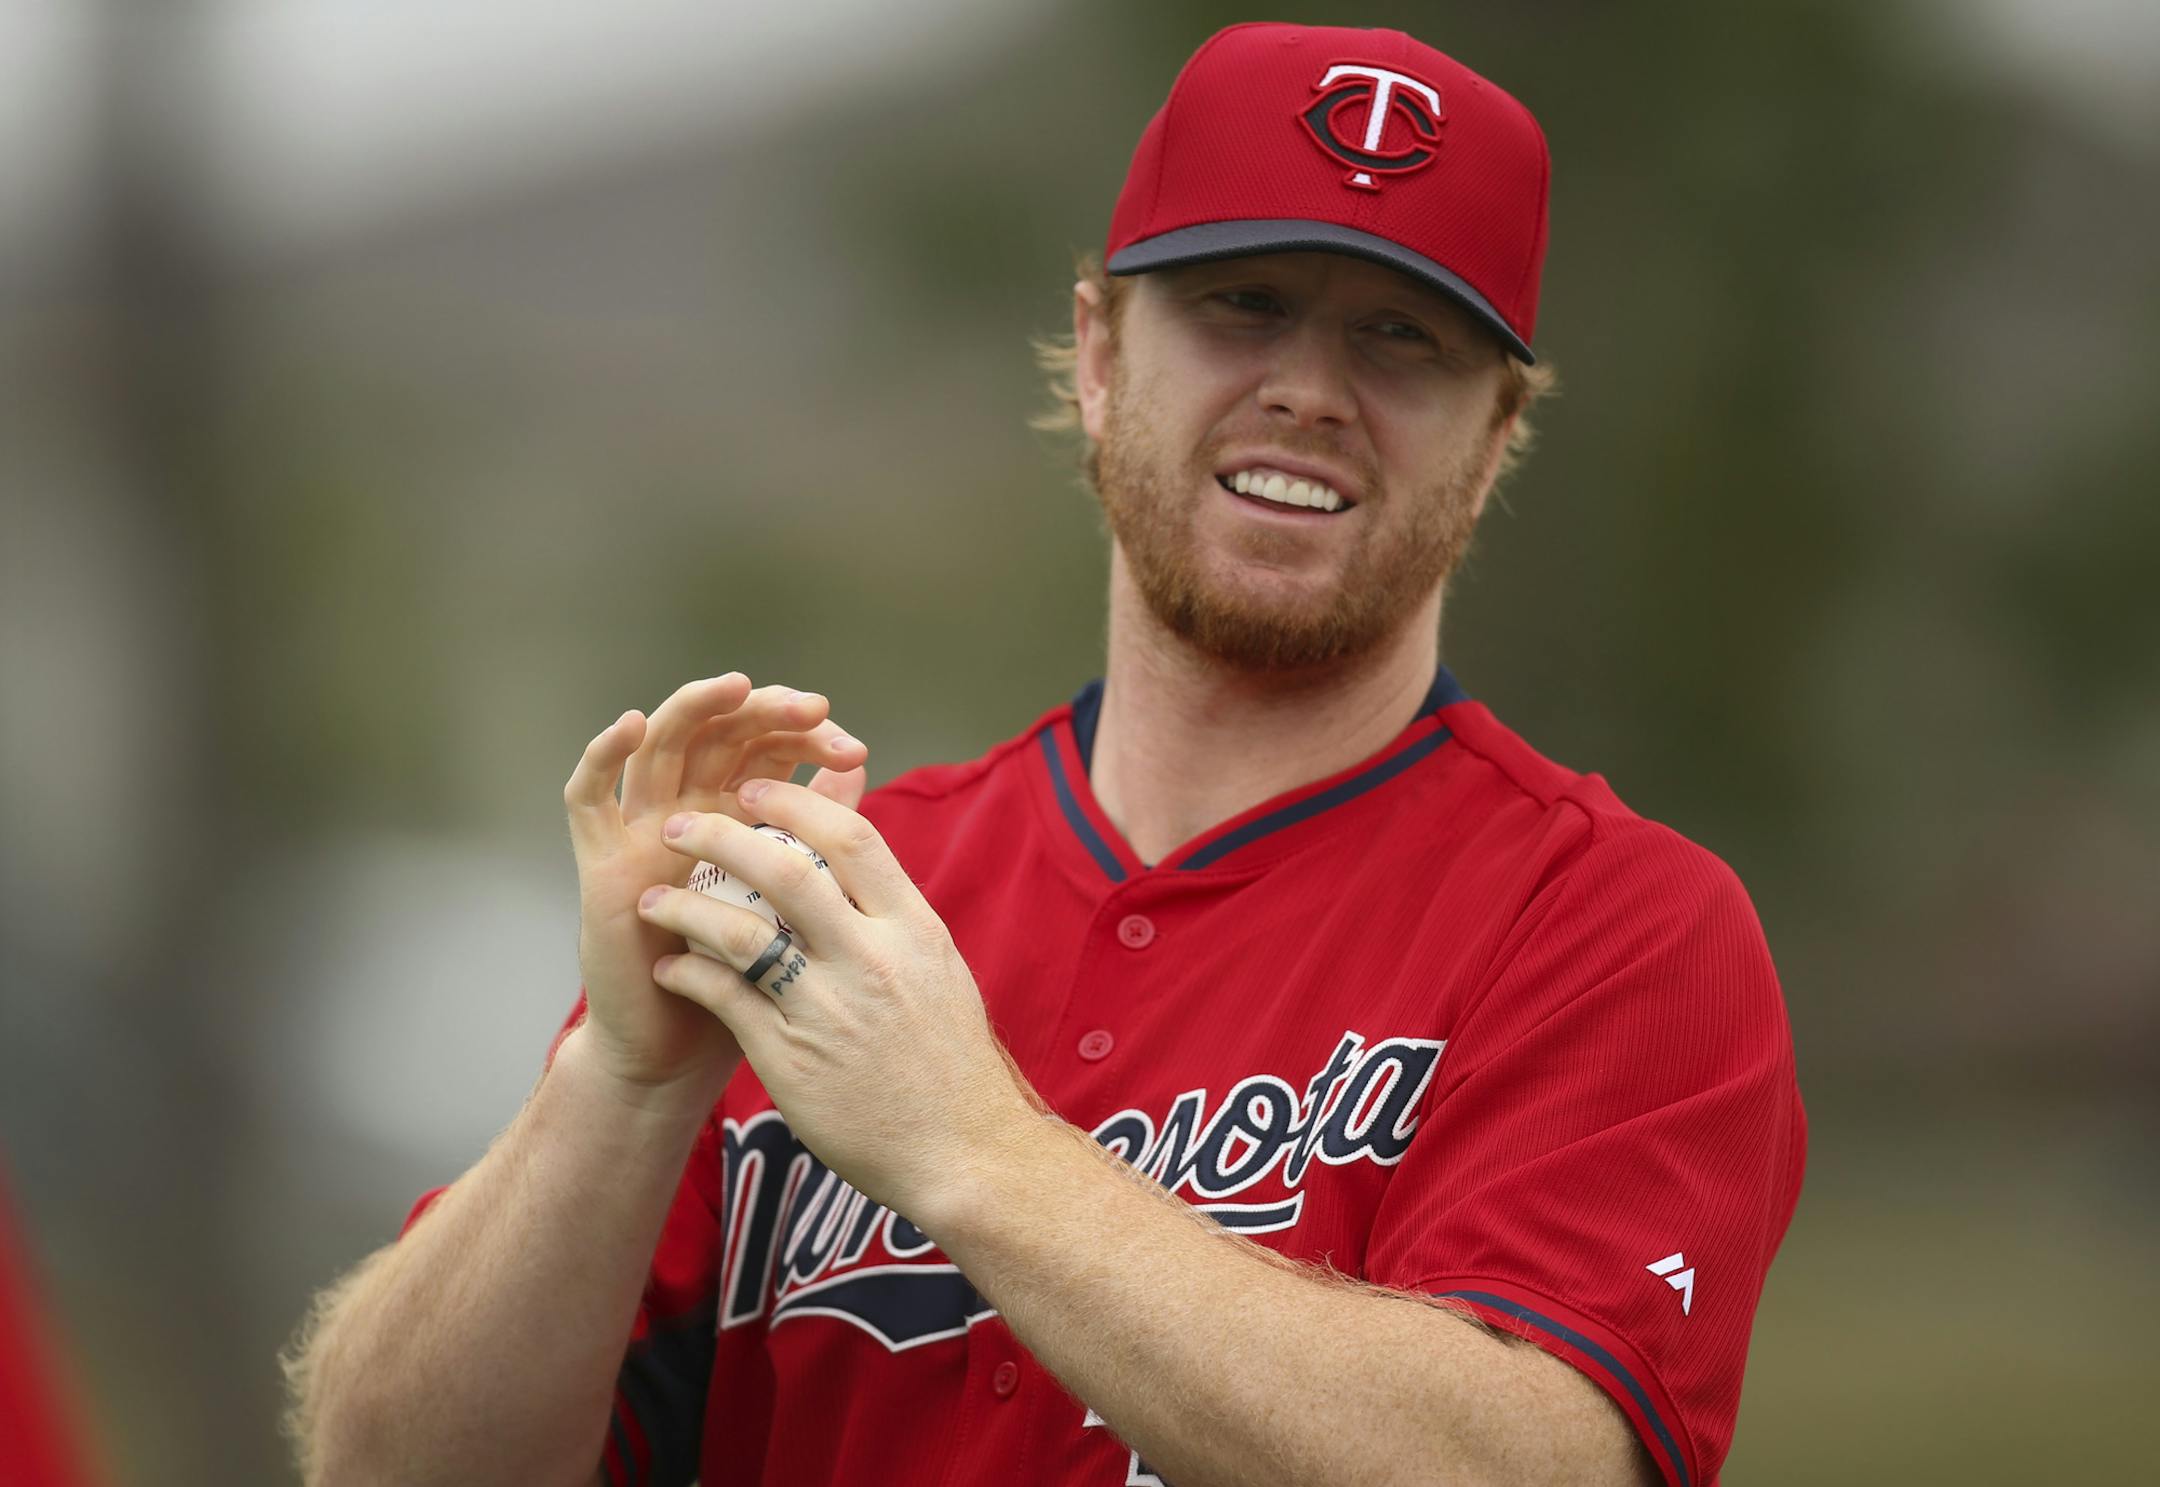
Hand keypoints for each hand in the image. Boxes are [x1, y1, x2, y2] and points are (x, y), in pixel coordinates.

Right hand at [563, 675, 868, 1099]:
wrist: (686, 1051)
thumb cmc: (751, 978)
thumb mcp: (796, 900)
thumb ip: (818, 833)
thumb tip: (856, 763)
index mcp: (740, 814)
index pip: (771, 745)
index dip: (808, 733)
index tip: (854, 746)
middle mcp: (690, 809)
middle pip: (721, 731)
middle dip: (766, 710)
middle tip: (813, 709)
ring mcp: (642, 829)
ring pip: (660, 745)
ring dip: (695, 707)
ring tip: (735, 685)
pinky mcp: (601, 859)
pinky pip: (588, 796)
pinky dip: (604, 754)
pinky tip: (634, 725)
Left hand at [630, 779, 1040, 1222]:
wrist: (967, 1153)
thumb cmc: (952, 1064)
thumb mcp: (939, 970)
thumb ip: (894, 917)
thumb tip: (858, 865)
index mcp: (914, 930)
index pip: (851, 838)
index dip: (795, 804)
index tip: (754, 789)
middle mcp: (873, 960)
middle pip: (787, 870)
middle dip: (723, 837)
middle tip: (682, 824)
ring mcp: (830, 1010)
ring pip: (741, 933)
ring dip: (685, 908)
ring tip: (651, 900)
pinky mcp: (790, 1059)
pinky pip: (723, 1000)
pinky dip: (688, 977)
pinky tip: (668, 971)